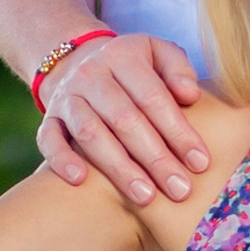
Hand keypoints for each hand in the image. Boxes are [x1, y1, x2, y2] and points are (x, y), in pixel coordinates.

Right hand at [38, 29, 211, 206]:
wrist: (78, 61)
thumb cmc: (133, 66)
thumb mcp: (158, 53)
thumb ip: (178, 68)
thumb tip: (191, 95)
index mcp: (122, 56)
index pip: (153, 97)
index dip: (178, 131)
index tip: (200, 163)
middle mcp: (90, 74)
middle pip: (124, 120)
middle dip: (155, 158)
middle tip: (180, 190)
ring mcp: (66, 97)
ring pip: (90, 134)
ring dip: (119, 168)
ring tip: (146, 197)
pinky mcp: (49, 118)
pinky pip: (49, 140)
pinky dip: (62, 159)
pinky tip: (81, 181)